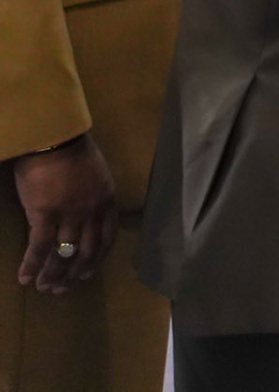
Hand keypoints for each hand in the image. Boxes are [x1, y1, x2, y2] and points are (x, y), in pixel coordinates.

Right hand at [12, 135, 115, 293]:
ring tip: (44, 288)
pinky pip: (40, 248)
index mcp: (107, 201)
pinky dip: (32, 265)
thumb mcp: (95, 176)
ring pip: (65, 254)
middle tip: (62, 289)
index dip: (97, 259)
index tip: (87, 273)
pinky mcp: (46, 214)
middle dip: (75, 274)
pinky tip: (24, 278)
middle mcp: (93, 211)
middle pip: (88, 251)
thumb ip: (93, 197)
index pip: (107, 238)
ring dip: (54, 275)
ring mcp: (71, 214)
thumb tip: (82, 216)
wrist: (53, 137)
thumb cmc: (71, 152)